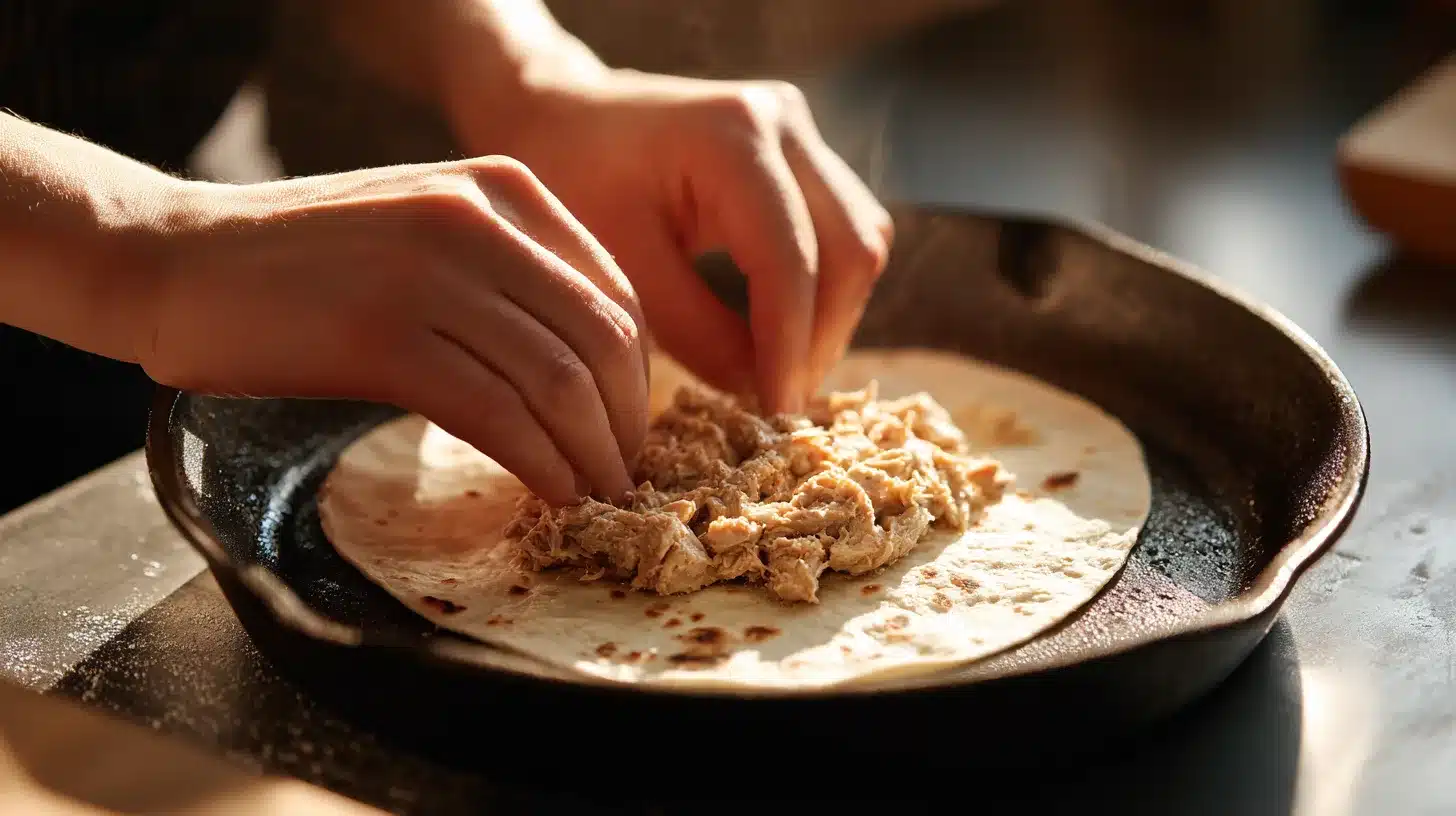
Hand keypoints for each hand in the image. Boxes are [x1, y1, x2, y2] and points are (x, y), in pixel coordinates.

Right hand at [141, 158, 647, 505]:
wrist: (173, 259)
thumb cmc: (300, 262)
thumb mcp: (425, 232)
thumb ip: (505, 273)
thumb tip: (584, 368)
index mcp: (503, 189)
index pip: (616, 294)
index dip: (639, 378)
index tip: (628, 430)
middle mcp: (479, 218)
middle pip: (601, 340)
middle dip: (626, 425)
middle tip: (624, 481)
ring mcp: (430, 273)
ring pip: (558, 381)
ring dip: (592, 457)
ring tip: (598, 500)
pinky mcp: (384, 335)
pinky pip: (498, 413)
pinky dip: (540, 465)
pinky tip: (550, 496)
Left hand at [448, 69, 894, 415]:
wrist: (556, 116)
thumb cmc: (568, 181)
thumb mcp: (616, 265)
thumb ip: (693, 330)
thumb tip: (758, 392)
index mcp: (731, 135)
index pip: (790, 258)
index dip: (790, 345)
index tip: (773, 414)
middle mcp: (784, 121)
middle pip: (853, 247)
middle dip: (822, 336)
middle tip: (778, 404)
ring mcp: (802, 133)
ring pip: (861, 241)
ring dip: (830, 318)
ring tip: (778, 376)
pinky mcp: (804, 156)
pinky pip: (842, 233)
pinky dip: (821, 292)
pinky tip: (778, 337)